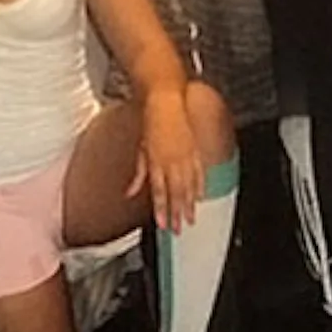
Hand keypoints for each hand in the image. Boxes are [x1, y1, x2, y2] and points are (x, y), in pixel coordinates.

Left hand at [128, 95, 202, 231]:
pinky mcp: (195, 149)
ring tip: (190, 219)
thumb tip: (131, 192)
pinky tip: (200, 196)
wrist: (166, 101)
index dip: (161, 211)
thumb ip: (138, 174)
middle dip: (177, 214)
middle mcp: (172, 161)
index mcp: (156, 161)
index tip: (162, 225)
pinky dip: (200, 186)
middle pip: (176, 193)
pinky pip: (199, 172)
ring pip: (188, 186)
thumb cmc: (152, 122)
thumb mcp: (141, 149)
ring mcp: (185, 156)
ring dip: (189, 204)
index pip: (159, 192)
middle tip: (178, 230)